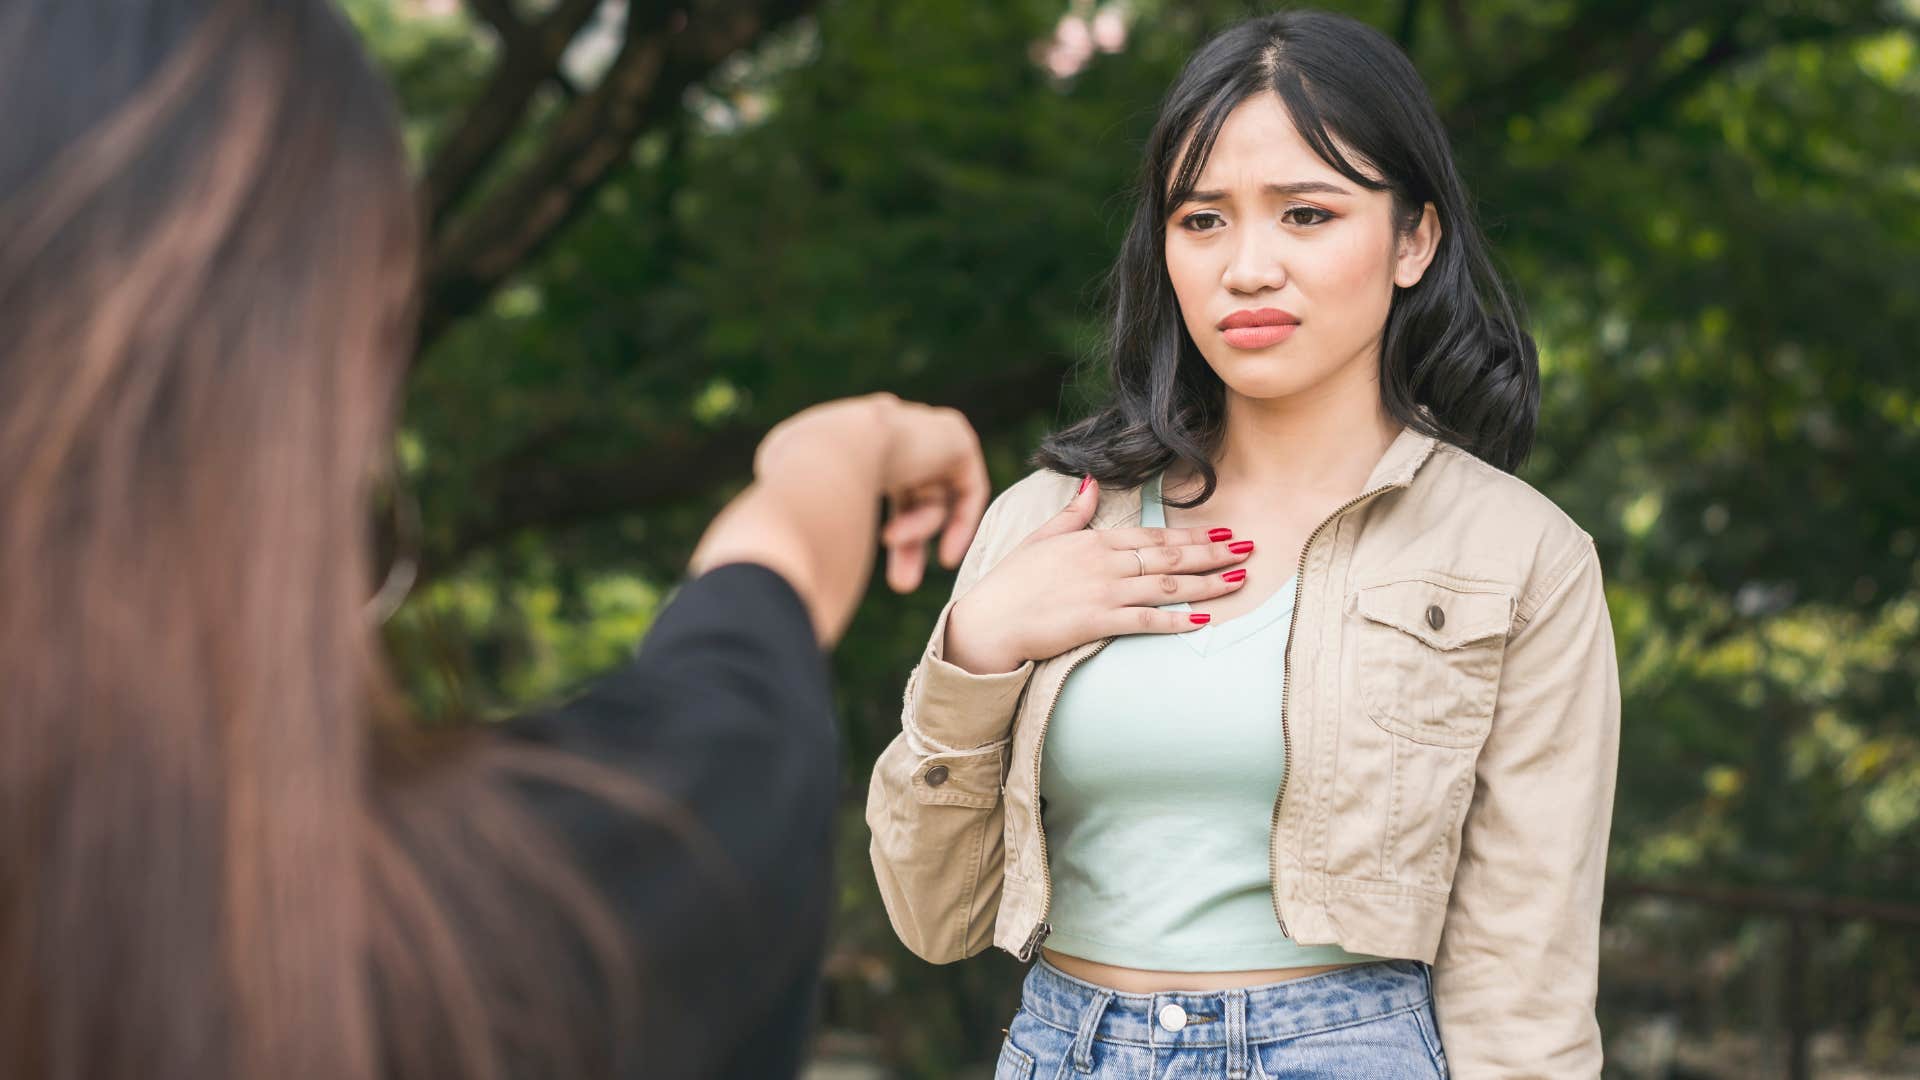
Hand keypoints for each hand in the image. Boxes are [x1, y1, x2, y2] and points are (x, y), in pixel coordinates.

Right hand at [749, 392, 989, 594]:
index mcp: (841, 428)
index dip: (864, 518)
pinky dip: (959, 523)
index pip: (867, 475)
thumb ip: (794, 499)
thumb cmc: (793, 487)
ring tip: (901, 577)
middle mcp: (879, 422)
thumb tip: (786, 532)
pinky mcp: (954, 435)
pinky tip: (945, 557)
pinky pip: (967, 487)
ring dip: (915, 538)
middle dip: (903, 539)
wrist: (826, 460)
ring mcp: (917, 424)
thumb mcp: (774, 490)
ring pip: (928, 495)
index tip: (857, 554)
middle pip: (904, 488)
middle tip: (901, 584)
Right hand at [942, 477, 1252, 674]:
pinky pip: (1146, 620)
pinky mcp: (1098, 622)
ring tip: (1238, 580)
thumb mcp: (1043, 537)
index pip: (1155, 536)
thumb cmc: (1013, 580)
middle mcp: (1105, 562)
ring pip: (1167, 586)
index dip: (1193, 536)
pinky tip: (1203, 621)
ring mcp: (1103, 592)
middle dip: (1212, 554)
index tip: (1223, 533)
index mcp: (1094, 540)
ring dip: (1207, 583)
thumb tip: (1091, 483)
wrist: (990, 620)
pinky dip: (1176, 620)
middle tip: (1248, 550)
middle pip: (1170, 557)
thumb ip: (1073, 512)